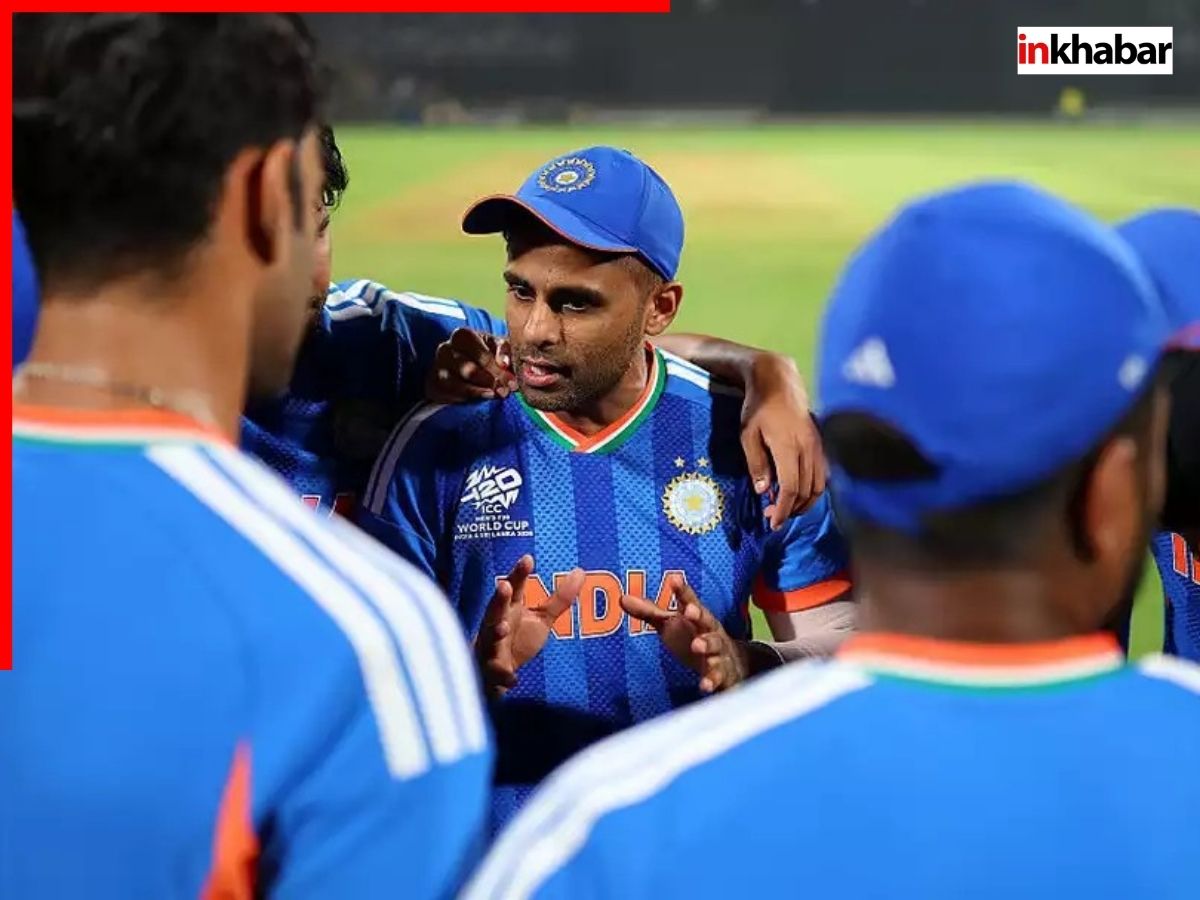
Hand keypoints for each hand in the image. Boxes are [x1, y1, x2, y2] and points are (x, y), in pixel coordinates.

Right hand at [425, 328, 518, 403]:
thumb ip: (504, 350)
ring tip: (493, 396)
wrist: (460, 366)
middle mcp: (445, 349)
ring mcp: (437, 368)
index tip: (512, 382)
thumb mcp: (495, 346)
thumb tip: (504, 363)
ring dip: (478, 392)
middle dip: (489, 382)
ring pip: (456, 384)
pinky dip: (465, 399)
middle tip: (504, 392)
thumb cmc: (483, 354)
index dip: (498, 369)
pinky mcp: (433, 385)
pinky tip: (478, 401)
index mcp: (462, 335)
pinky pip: (448, 395)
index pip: (480, 354)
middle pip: (467, 369)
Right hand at [475, 555, 583, 698]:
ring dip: (496, 631)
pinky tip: (513, 679)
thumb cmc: (517, 639)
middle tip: (504, 585)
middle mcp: (496, 624)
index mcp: (509, 608)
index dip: (519, 573)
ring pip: (490, 637)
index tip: (528, 558)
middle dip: (499, 597)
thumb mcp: (542, 617)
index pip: (513, 587)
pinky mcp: (491, 671)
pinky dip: (504, 676)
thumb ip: (559, 598)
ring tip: (503, 627)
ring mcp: (491, 647)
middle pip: (496, 608)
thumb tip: (580, 571)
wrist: (497, 676)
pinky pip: (497, 673)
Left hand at [620, 575, 747, 693]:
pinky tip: (704, 685)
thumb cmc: (695, 638)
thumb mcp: (672, 624)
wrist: (733, 665)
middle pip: (706, 621)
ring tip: (697, 646)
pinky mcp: (722, 674)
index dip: (682, 591)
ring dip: (707, 645)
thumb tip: (622, 598)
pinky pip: (718, 677)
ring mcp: (719, 653)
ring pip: (715, 647)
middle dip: (699, 615)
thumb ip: (649, 612)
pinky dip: (712, 681)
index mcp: (697, 618)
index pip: (689, 602)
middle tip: (690, 611)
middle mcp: (710, 632)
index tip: (674, 579)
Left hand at [740, 352, 826, 529]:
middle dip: (791, 510)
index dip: (783, 509)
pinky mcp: (820, 443)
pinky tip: (798, 492)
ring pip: (819, 486)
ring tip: (786, 508)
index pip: (791, 488)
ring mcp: (817, 446)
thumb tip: (764, 491)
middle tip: (773, 517)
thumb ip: (757, 464)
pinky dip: (812, 489)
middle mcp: (808, 448)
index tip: (772, 522)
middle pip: (807, 491)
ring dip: (804, 503)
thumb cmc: (758, 407)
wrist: (779, 381)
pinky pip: (823, 474)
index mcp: (789, 446)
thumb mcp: (748, 435)